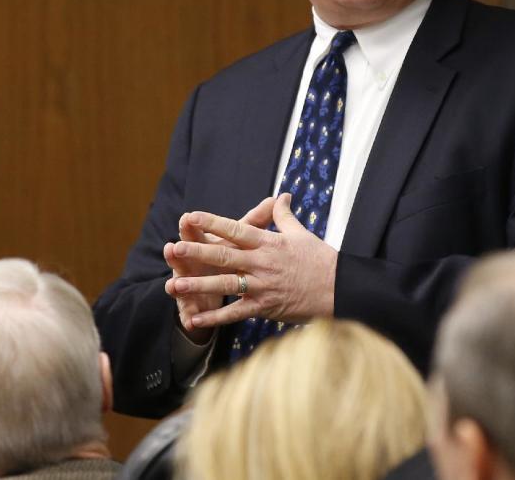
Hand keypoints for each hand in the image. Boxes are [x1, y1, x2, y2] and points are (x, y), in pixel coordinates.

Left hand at [167, 193, 336, 327]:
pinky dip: (215, 317)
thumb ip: (284, 216)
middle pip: (225, 255)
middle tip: (175, 247)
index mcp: (269, 243)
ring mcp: (263, 286)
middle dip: (198, 251)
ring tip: (175, 285)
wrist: (340, 289)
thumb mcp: (301, 234)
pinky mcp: (265, 307)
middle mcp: (262, 263)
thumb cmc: (320, 260)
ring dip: (199, 285)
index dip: (212, 222)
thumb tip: (281, 195)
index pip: (236, 229)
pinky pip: (236, 313)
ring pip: (225, 284)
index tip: (191, 216)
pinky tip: (195, 318)